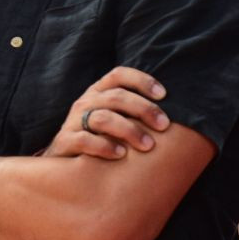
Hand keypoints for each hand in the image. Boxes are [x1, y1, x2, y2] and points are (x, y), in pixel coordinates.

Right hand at [43, 66, 168, 159]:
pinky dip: (104, 146)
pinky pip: (84, 140)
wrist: (64, 165)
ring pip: (102, 118)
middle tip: (164, 125)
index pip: (118, 75)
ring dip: (129, 130)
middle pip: (116, 97)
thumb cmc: (100, 139)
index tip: (164, 94)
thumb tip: (174, 115)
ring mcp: (73, 121)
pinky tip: (121, 155)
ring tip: (148, 145)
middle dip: (143, 109)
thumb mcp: (114, 120)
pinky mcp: (65, 141)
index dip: (141, 80)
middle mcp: (86, 102)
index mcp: (98, 92)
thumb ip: (134, 113)